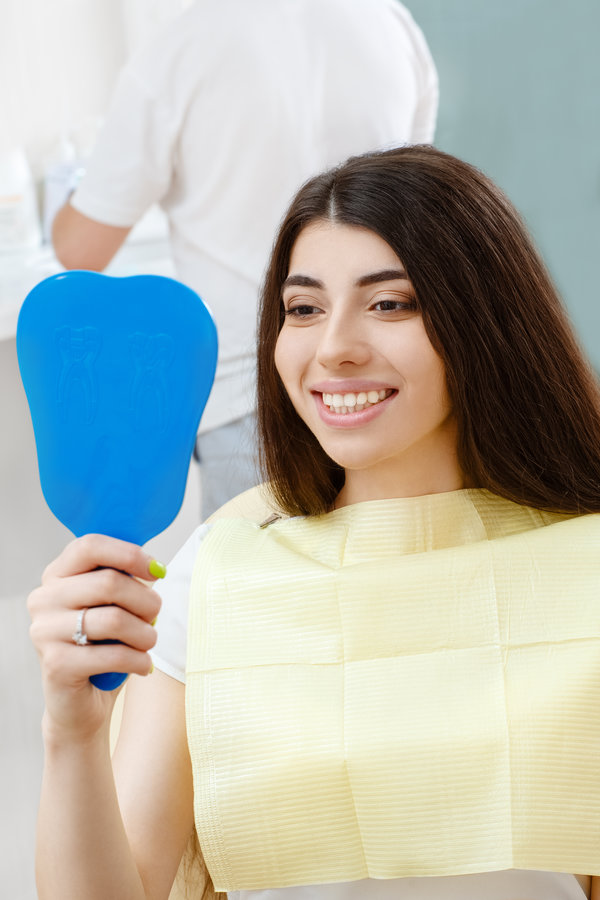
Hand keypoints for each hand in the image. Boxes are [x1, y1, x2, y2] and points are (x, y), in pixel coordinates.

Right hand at [28, 534, 163, 742]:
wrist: (80, 703)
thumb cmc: (103, 646)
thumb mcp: (112, 606)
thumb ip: (125, 579)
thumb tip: (156, 568)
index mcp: (57, 575)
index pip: (90, 546)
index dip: (130, 554)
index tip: (157, 570)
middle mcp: (44, 599)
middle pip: (109, 582)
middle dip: (146, 600)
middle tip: (155, 616)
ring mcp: (44, 631)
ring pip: (114, 619)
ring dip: (146, 633)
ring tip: (150, 642)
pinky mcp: (56, 664)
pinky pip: (113, 654)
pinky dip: (139, 660)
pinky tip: (144, 665)